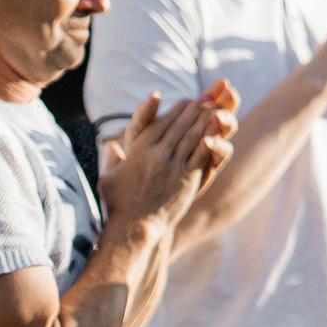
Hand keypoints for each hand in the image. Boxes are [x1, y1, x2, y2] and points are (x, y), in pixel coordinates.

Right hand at [99, 90, 229, 227]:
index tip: (186, 102)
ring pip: (192, 135)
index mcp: (138, 150)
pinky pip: (201, 153)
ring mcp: (173, 165)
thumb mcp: (109, 178)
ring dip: (205, 119)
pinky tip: (218, 130)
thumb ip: (112, 160)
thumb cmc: (119, 205)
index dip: (176, 110)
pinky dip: (210, 139)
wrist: (135, 228)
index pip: (161, 123)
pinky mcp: (187, 178)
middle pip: (180, 125)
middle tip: (206, 98)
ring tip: (215, 107)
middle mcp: (157, 154)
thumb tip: (111, 146)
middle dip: (195, 109)